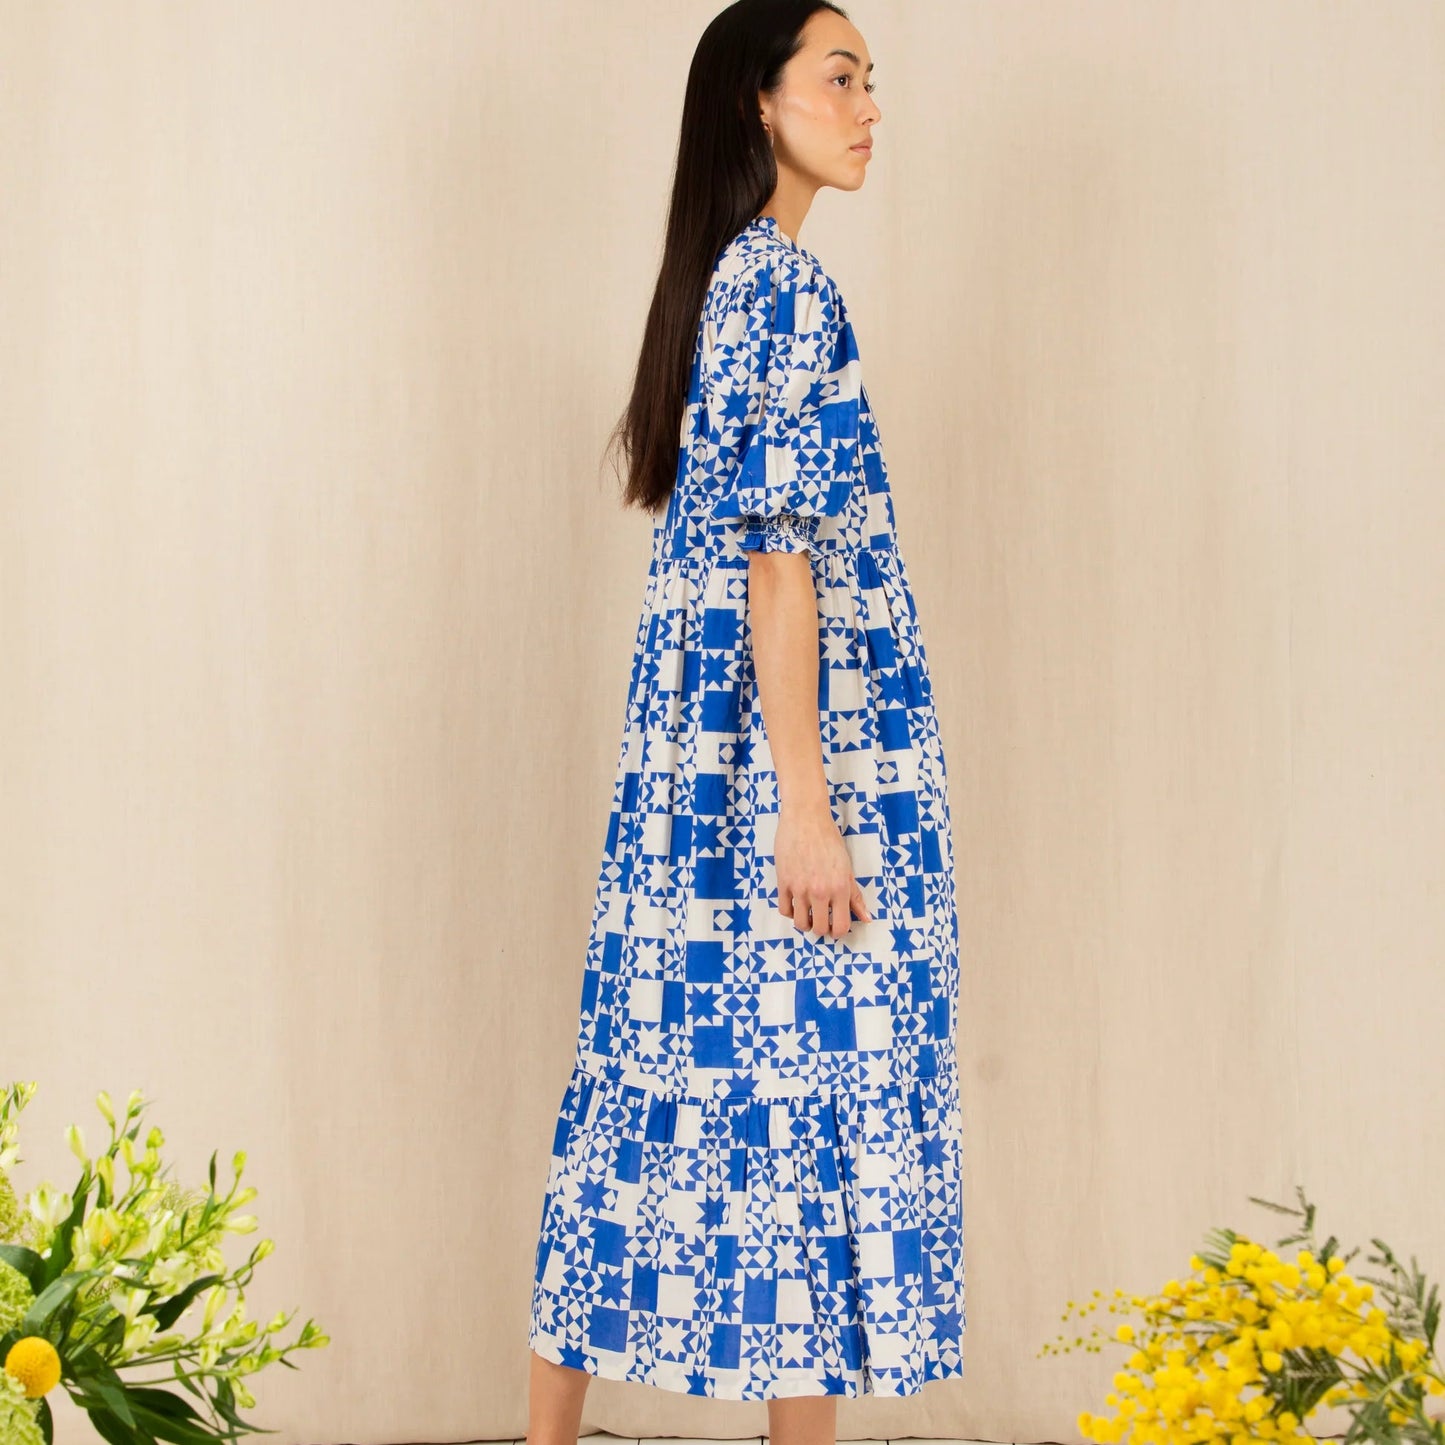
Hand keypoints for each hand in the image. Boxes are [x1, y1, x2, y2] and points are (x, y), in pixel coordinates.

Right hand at [773, 802, 872, 940]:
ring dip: (805, 922)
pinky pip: (784, 910)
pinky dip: (790, 911)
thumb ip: (855, 896)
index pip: (840, 926)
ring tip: (808, 913)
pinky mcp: (783, 882)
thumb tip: (866, 918)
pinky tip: (795, 903)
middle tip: (821, 920)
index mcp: (840, 888)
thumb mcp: (847, 868)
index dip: (838, 931)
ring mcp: (800, 888)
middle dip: (821, 929)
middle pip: (819, 929)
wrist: (806, 817)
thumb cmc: (828, 838)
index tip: (835, 926)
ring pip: (800, 923)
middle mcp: (820, 891)